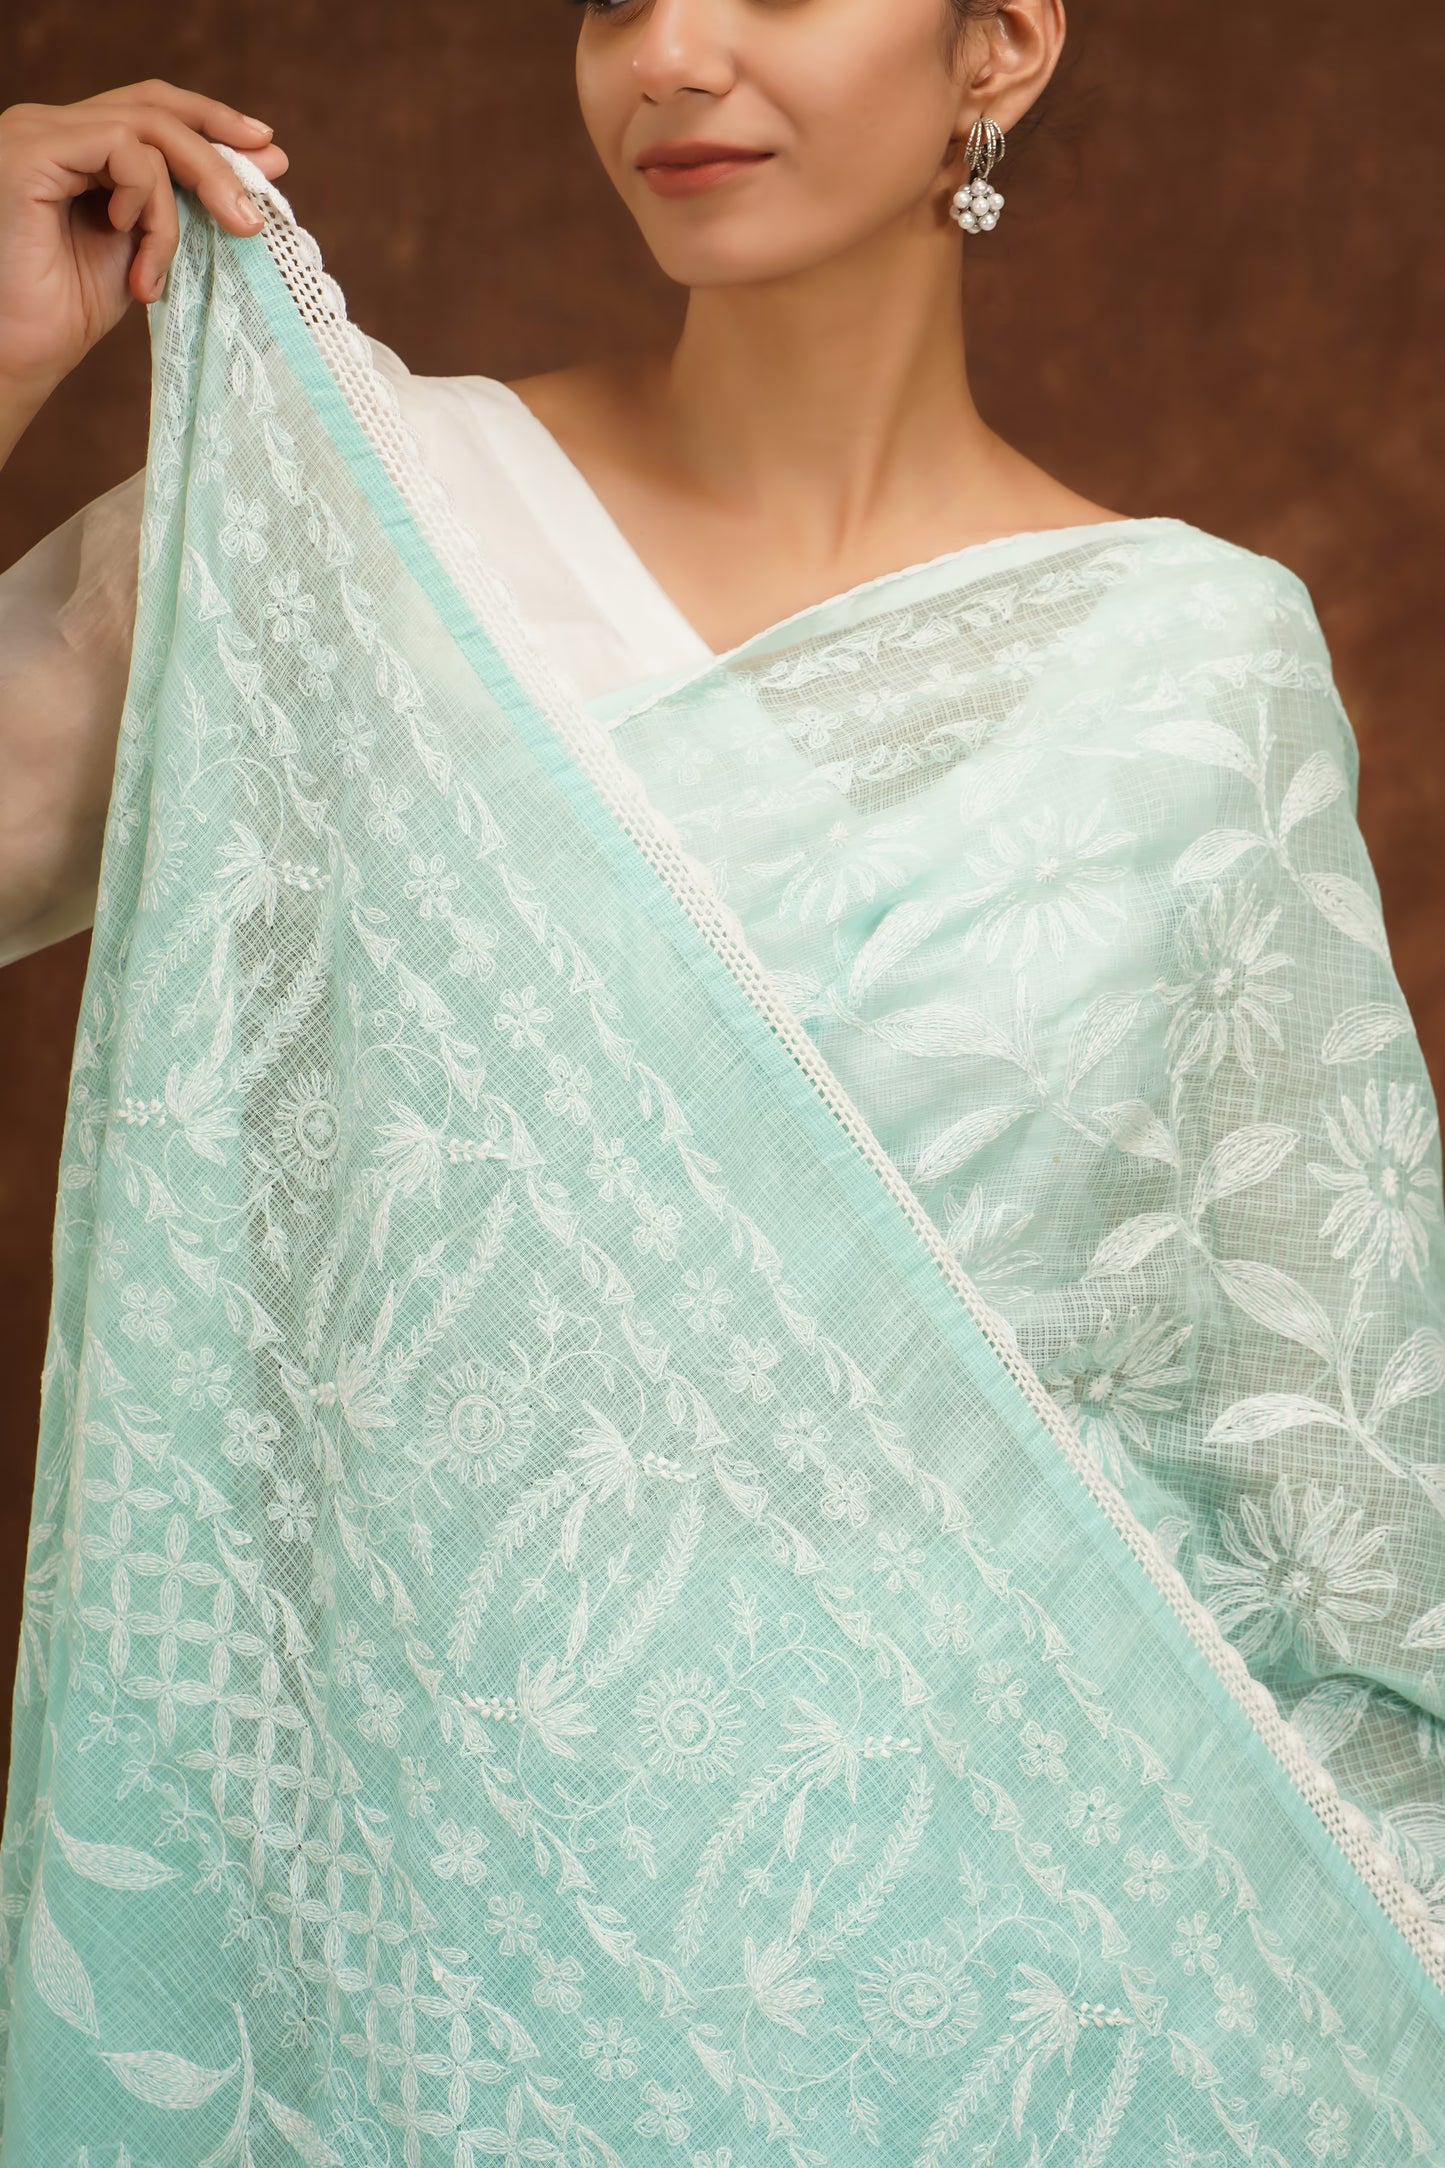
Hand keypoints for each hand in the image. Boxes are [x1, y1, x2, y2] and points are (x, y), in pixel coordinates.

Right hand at [0, 82, 289, 406]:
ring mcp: (37, 132)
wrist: (20, 354)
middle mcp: (52, 126)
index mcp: (76, 144)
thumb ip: (194, 201)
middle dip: (217, 159)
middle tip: (250, 220)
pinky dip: (145, 202)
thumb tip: (269, 157)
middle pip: (156, 108)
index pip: (153, 108)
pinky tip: (126, 246)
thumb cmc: (70, 310)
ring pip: (146, 130)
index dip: (212, 120)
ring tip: (158, 269)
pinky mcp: (32, 150)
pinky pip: (123, 151)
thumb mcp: (147, 246)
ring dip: (176, 205)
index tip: (267, 150)